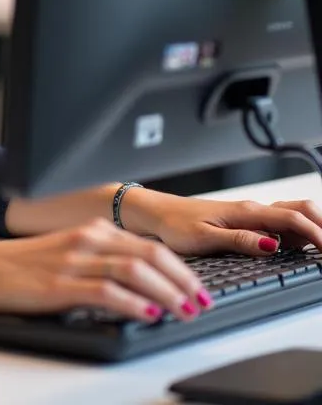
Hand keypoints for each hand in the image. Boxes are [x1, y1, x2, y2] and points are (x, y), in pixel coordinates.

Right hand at [0, 218, 209, 321]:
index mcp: (92, 230)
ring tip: (185, 311)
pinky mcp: (62, 284)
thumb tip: (143, 284)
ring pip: (134, 272)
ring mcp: (75, 261)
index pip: (149, 245)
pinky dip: (133, 303)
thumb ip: (102, 260)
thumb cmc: (23, 265)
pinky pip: (106, 291)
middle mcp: (88, 239)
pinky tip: (148, 315)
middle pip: (150, 254)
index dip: (180, 267)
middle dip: (183, 280)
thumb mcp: (69, 252)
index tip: (198, 287)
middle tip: (202, 301)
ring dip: (166, 293)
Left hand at [123, 188, 321, 256]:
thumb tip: (271, 246)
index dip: (318, 236)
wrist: (155, 213)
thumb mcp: (204, 238)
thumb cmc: (174, 224)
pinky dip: (297, 231)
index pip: (293, 220)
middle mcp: (251, 210)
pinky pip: (279, 221)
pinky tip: (298, 246)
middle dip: (321, 226)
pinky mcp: (244, 220)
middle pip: (300, 210)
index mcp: (246, 212)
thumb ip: (239, 241)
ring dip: (311, 227)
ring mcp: (249, 214)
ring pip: (292, 214)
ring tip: (319, 249)